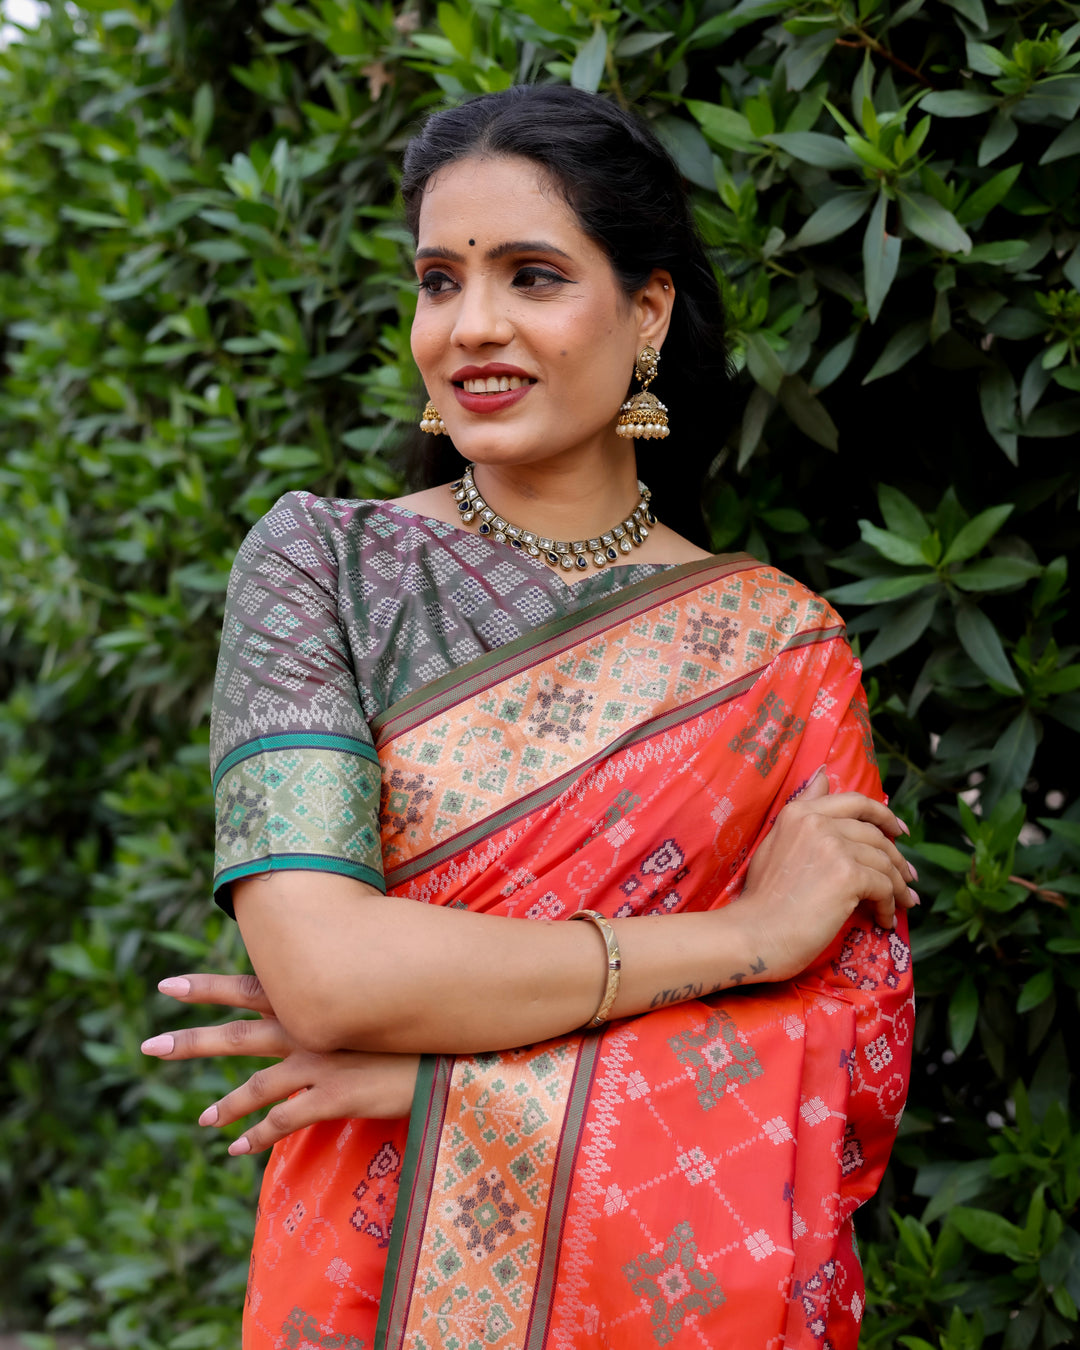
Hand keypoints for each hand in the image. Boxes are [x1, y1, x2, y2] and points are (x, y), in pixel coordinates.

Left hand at [141, 973, 419, 1153]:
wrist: (453, 1043)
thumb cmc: (421, 1012)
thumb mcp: (378, 993)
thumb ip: (351, 989)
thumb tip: (339, 978)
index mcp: (314, 999)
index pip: (251, 987)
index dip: (208, 987)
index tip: (167, 984)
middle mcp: (308, 1028)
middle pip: (237, 1034)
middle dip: (192, 1040)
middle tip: (149, 1046)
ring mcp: (318, 1063)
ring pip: (256, 1086)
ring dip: (225, 1104)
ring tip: (201, 1119)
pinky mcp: (334, 1097)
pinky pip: (283, 1122)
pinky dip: (256, 1136)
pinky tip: (237, 1149)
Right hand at [734, 767, 916, 983]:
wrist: (754, 932)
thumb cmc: (761, 898)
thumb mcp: (775, 843)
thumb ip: (802, 809)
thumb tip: (823, 774)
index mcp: (799, 812)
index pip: (854, 802)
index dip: (883, 815)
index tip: (900, 831)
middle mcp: (817, 822)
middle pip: (874, 834)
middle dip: (897, 857)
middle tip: (908, 877)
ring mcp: (834, 847)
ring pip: (883, 861)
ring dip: (898, 885)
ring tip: (904, 902)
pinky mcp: (848, 875)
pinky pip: (884, 887)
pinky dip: (891, 905)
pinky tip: (886, 919)